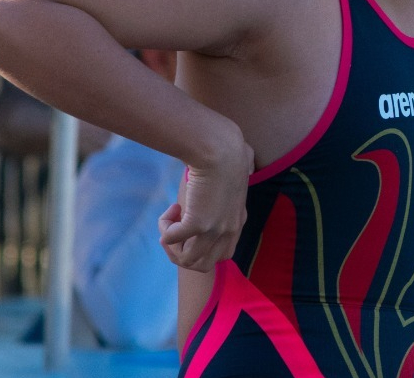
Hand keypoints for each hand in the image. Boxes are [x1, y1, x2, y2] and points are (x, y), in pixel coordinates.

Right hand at [158, 135, 253, 271]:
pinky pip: (171, 240)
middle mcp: (228, 230)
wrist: (221, 148)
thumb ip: (246, 168)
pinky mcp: (197, 223)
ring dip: (172, 245)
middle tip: (176, 230)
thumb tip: (248, 159)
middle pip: (203, 265)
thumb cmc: (231, 150)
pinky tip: (168, 212)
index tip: (194, 224)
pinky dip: (165, 230)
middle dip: (184, 253)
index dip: (203, 246)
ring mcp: (214, 230)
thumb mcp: (243, 166)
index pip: (223, 254)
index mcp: (238, 221)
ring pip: (187, 260)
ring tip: (171, 220)